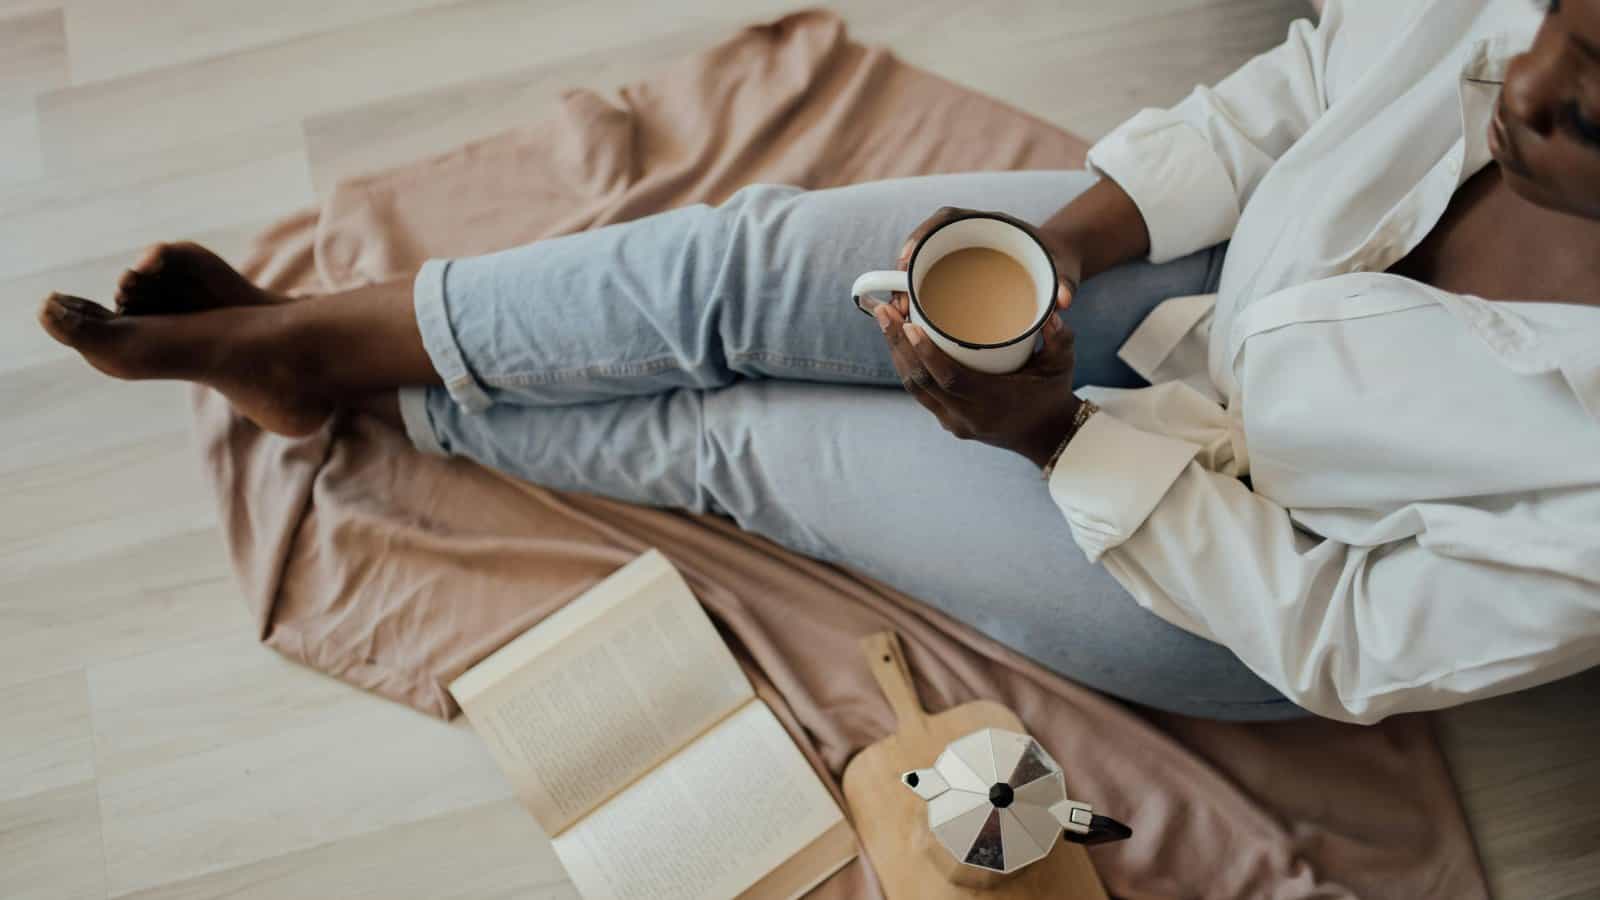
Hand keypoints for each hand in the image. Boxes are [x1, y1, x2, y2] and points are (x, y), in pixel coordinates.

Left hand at [874, 301, 1083, 468]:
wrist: (1045, 435)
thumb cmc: (1051, 395)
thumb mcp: (1062, 366)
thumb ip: (1061, 338)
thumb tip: (1052, 313)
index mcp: (991, 403)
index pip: (949, 378)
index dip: (926, 353)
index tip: (909, 324)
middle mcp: (966, 416)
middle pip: (920, 381)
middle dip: (898, 344)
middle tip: (885, 310)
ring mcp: (953, 421)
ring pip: (914, 387)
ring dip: (896, 353)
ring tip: (884, 319)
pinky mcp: (947, 420)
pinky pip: (920, 393)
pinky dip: (907, 366)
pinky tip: (897, 341)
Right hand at [898, 207, 1081, 306]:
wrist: (1058, 264)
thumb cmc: (1059, 264)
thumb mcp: (1064, 272)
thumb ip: (1066, 283)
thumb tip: (1064, 301)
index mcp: (992, 224)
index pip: (948, 217)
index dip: (923, 233)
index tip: (908, 258)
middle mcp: (971, 235)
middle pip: (927, 241)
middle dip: (904, 265)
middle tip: (898, 300)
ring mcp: (962, 252)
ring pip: (924, 261)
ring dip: (905, 283)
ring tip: (900, 313)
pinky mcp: (959, 272)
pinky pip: (931, 277)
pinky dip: (917, 294)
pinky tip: (910, 316)